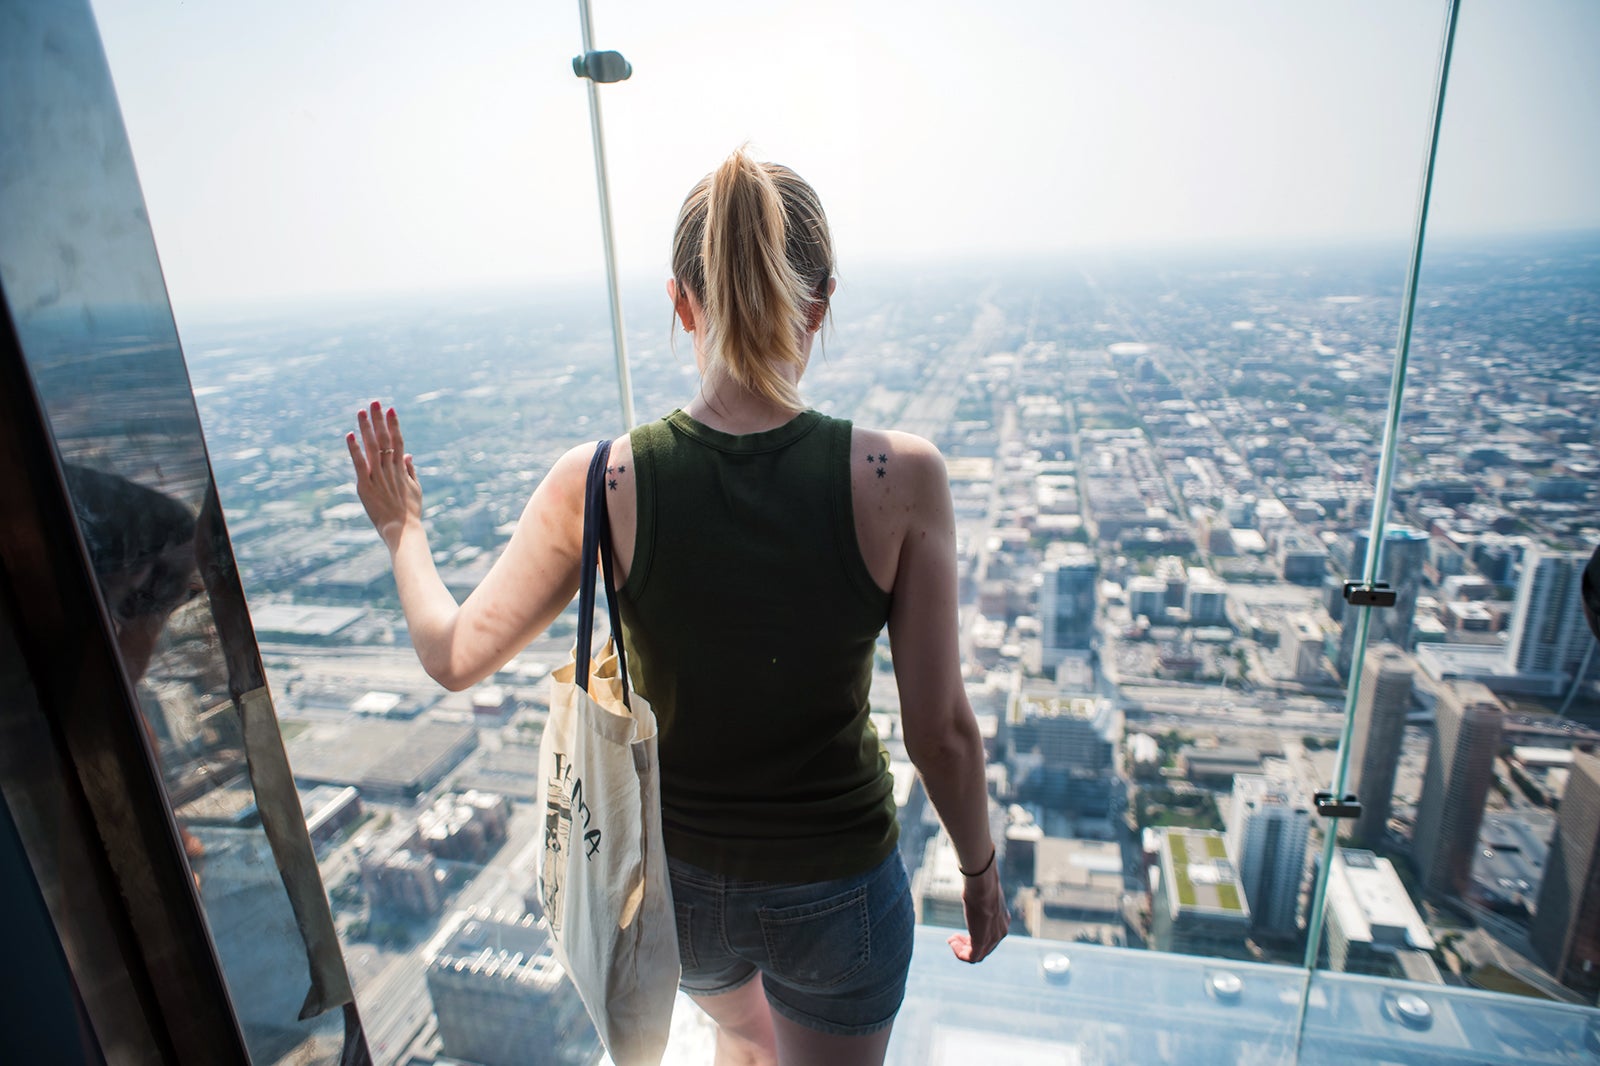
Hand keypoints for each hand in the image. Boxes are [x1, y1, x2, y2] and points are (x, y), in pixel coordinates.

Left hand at [347, 401, 421, 549]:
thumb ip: (410, 471)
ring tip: (362, 410)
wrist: (403, 531)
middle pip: (385, 439)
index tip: (391, 409)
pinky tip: (350, 434)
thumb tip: (408, 455)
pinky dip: (354, 449)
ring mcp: (377, 476)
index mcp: (401, 469)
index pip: (398, 442)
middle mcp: (390, 469)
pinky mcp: (365, 486)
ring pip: (372, 446)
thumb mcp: (415, 490)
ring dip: (367, 428)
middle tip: (375, 402)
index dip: (394, 425)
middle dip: (379, 420)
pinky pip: (359, 463)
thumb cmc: (410, 513)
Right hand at [948, 858, 1008, 963]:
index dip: (974, 937)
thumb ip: (980, 891)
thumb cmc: (981, 882)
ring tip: (951, 940)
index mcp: (1002, 920)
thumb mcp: (983, 890)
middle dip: (967, 944)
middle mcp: (1001, 931)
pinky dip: (960, 953)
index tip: (960, 932)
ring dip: (962, 949)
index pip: (990, 938)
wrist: (983, 884)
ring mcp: (993, 938)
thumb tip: (973, 872)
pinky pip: (972, 957)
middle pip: (984, 948)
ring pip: (978, 955)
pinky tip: (951, 942)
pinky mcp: (982, 941)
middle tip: (953, 938)